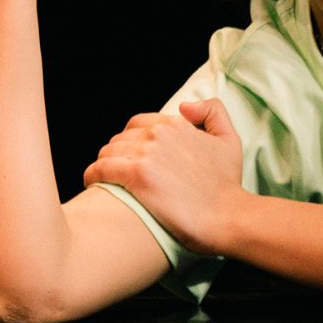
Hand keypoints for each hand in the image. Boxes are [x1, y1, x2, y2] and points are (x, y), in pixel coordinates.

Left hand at [83, 98, 244, 254]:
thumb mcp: (229, 140)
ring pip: (107, 152)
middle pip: (120, 138)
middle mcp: (159, 134)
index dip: (132, 141)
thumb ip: (213, 112)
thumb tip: (184, 106)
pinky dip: (93, 175)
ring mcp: (146, 153)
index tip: (130, 157)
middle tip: (117, 172)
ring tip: (104, 180)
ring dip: (104, 164)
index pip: (138, 124)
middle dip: (117, 154)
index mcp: (176, 124)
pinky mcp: (136, 176)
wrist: (227, 216)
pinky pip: (101, 169)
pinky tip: (93, 184)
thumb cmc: (227, 185)